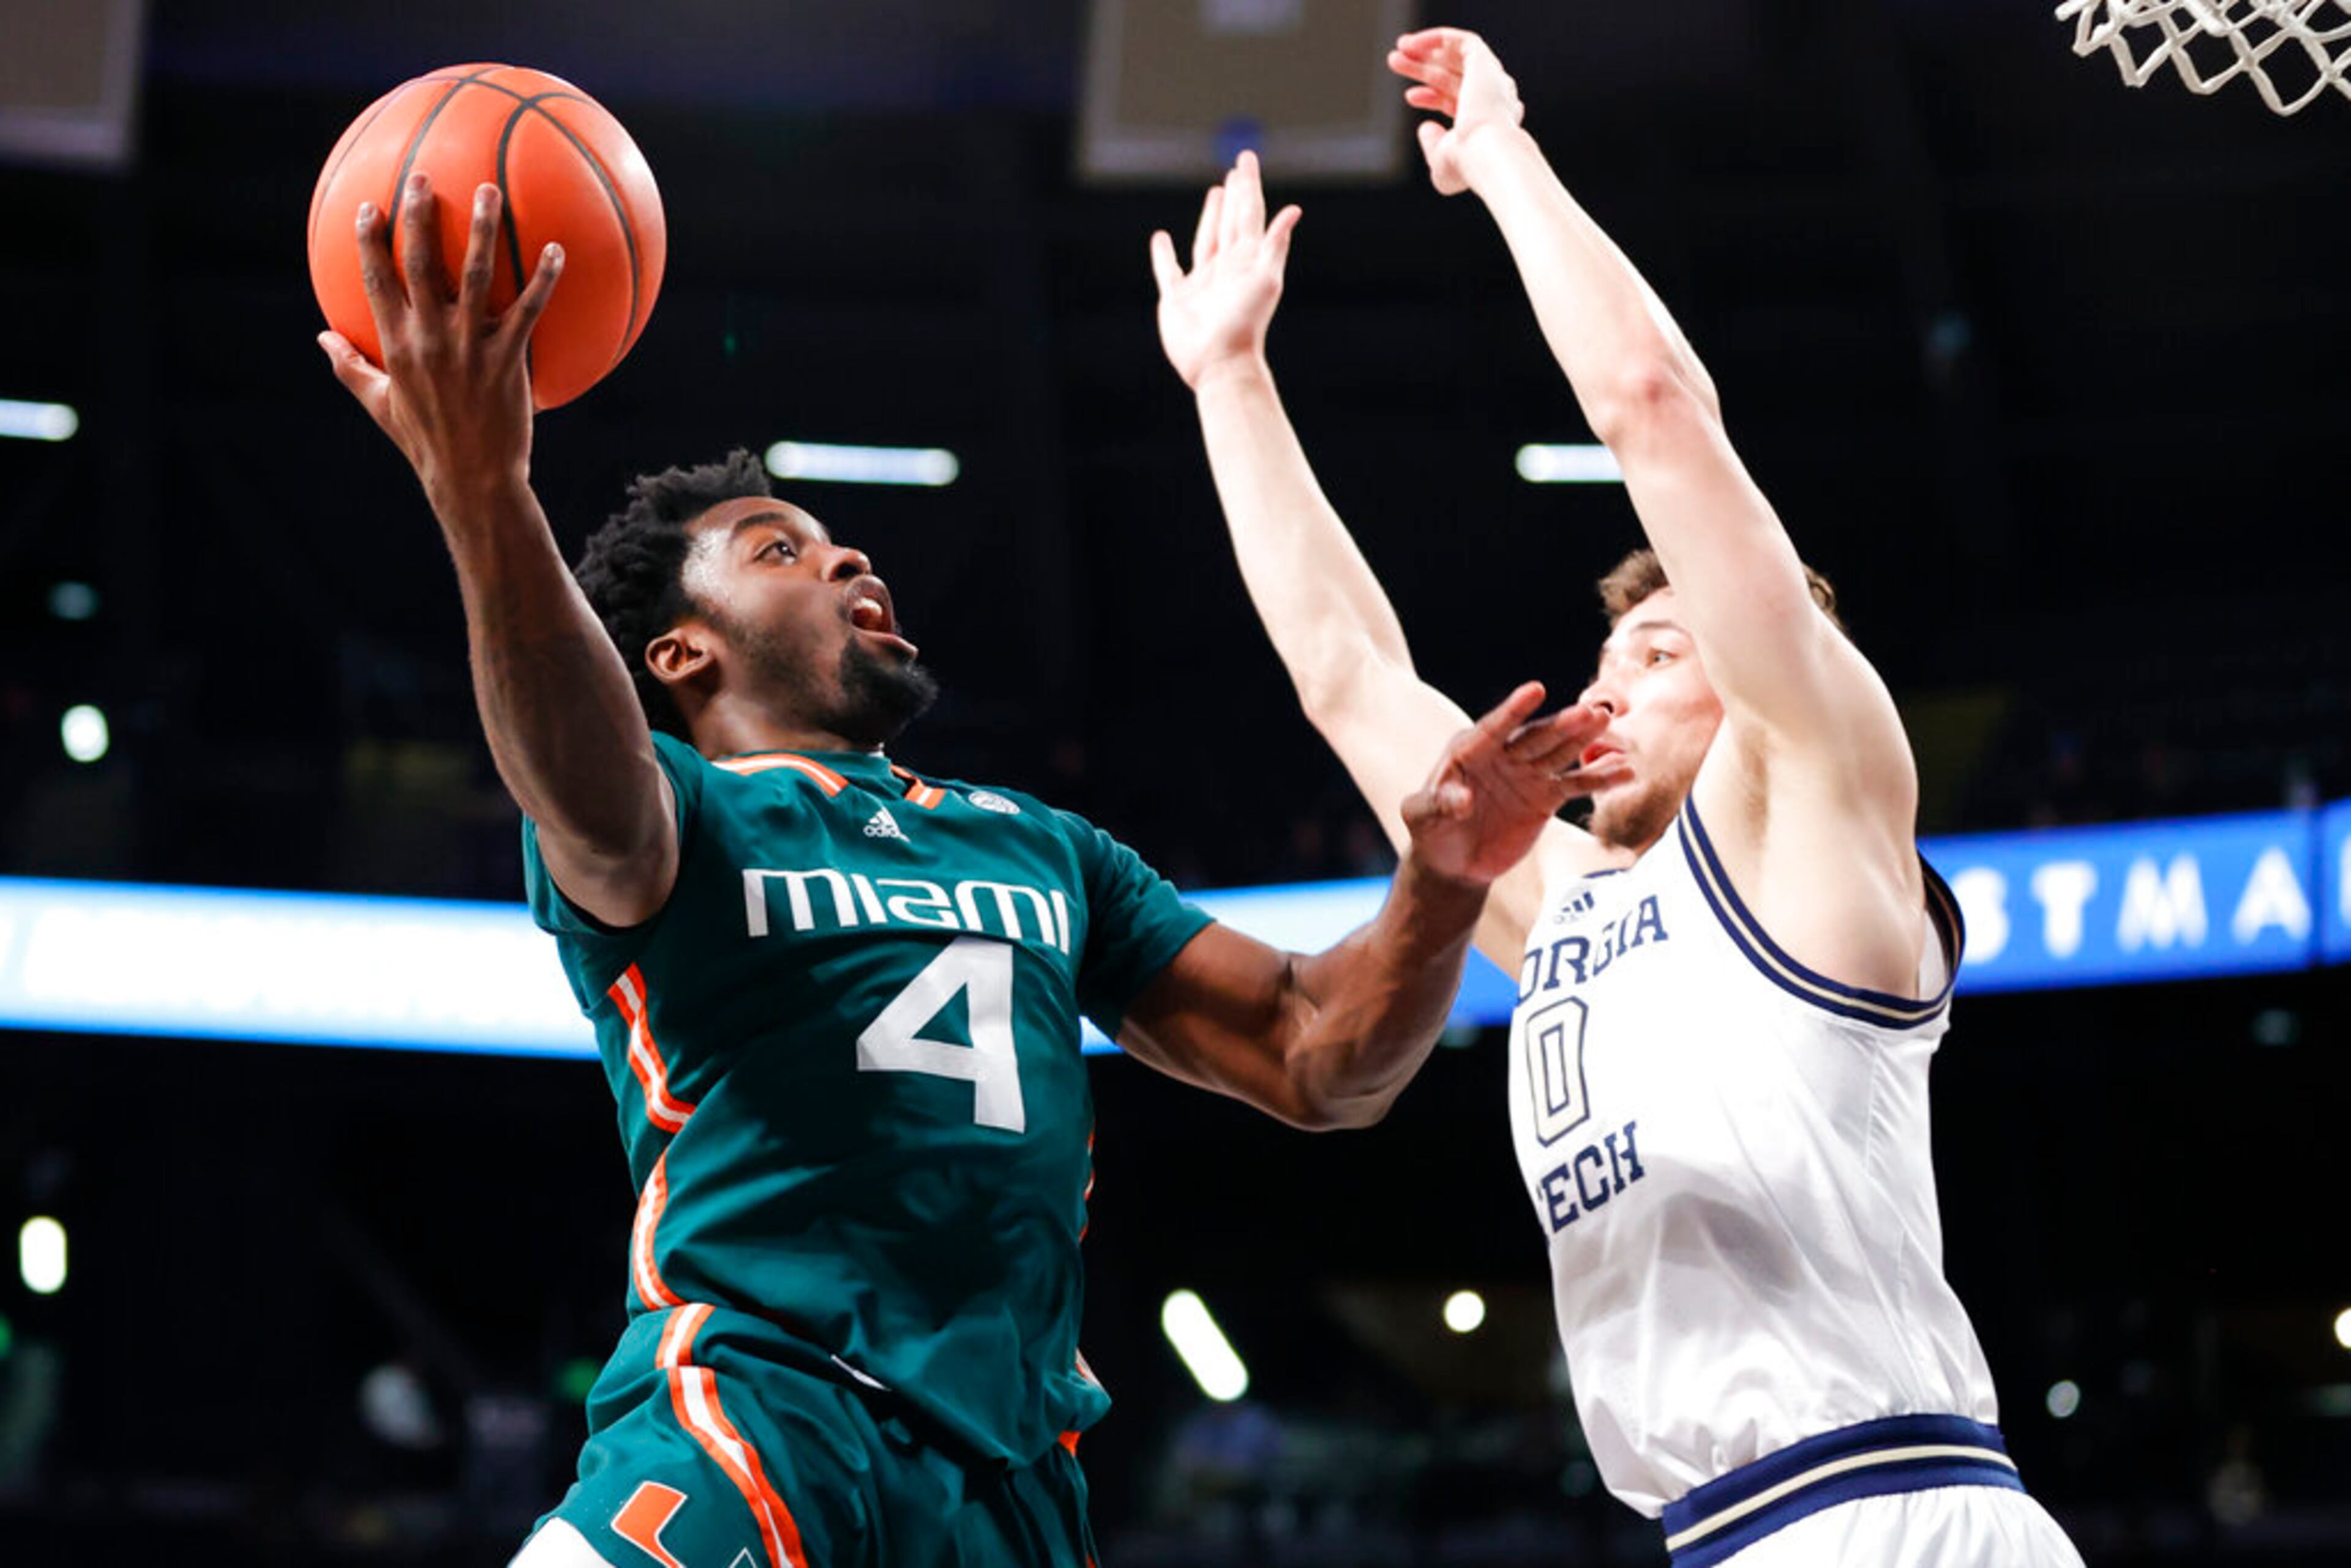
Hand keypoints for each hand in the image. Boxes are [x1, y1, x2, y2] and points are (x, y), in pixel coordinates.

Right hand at [318, 175, 561, 507]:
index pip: (376, 281)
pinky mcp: (508, 361)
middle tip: (423, 176)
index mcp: (395, 345)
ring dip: (483, 229)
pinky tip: (558, 250)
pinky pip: (529, 311)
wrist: (471, 478)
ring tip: (489, 190)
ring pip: (477, 275)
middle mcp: (429, 339)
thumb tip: (321, 337)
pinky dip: (544, 279)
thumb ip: (350, 366)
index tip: (371, 205)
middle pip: (421, 264)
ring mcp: (469, 348)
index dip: (371, 241)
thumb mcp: (379, 404)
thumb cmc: (425, 441)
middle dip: (419, 216)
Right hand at [1150, 150, 1302, 389]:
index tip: (1246, 159)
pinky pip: (1169, 270)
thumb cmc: (1245, 322)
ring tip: (1215, 193)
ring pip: (1206, 239)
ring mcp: (1202, 282)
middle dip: (1235, 195)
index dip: (1249, 185)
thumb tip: (1294, 210)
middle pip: (1232, 221)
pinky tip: (1161, 239)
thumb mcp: (1265, 279)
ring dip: (1210, 216)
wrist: (1220, 362)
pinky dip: (1163, 255)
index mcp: (1247, 259)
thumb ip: (1275, 244)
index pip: (1250, 213)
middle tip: (1236, 170)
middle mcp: (1227, 266)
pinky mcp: (1177, 298)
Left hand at [1388, 27, 1525, 195]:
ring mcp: (1491, 79)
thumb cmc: (1467, 167)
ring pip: (1456, 57)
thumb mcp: (1441, 165)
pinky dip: (1436, 38)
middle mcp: (1493, 99)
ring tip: (1397, 51)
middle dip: (1423, 69)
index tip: (1409, 96)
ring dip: (1425, 52)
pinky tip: (1412, 44)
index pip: (1459, 101)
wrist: (1486, 152)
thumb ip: (1433, 147)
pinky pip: (1461, 41)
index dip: (1432, 96)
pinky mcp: (1484, 63)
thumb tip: (1425, 127)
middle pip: (1454, 76)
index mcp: (1487, 123)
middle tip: (1396, 63)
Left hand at [1402, 682, 1609, 884]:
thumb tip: (1461, 803)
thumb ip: (1438, 805)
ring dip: (1583, 739)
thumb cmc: (1431, 831)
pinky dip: (1600, 779)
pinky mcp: (1546, 797)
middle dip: (1562, 725)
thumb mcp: (1422, 818)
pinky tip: (1626, 771)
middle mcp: (1504, 755)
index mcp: (1471, 751)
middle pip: (1536, 737)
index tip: (1535, 690)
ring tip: (1606, 721)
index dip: (1514, 710)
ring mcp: (1528, 774)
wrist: (1453, 860)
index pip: (1495, 727)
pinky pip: (1576, 785)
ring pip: (1560, 753)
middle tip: (1590, 711)